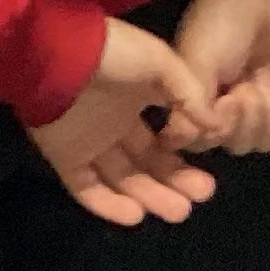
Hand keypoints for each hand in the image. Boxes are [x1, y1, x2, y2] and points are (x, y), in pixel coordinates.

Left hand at [26, 20, 221, 227]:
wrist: (54, 55)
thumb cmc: (112, 55)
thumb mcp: (162, 62)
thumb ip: (190, 94)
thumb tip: (215, 126)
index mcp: (137, 96)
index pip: (164, 138)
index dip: (183, 159)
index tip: (206, 176)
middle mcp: (113, 122)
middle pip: (146, 163)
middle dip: (173, 183)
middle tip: (197, 201)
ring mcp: (87, 141)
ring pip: (122, 179)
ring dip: (149, 197)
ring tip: (178, 212)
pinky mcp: (64, 157)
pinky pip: (87, 188)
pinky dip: (109, 204)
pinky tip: (137, 215)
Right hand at [172, 0, 269, 155]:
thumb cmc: (217, 28)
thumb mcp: (197, 65)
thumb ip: (191, 106)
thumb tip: (177, 145)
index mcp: (192, 104)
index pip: (203, 142)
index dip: (219, 131)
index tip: (227, 102)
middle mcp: (220, 111)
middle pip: (237, 144)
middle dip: (247, 119)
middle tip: (247, 86)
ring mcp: (253, 107)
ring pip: (264, 141)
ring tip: (266, 85)